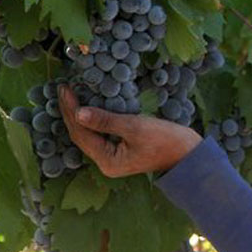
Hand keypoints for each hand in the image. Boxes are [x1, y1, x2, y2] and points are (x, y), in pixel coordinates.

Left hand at [58, 85, 202, 177]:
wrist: (188, 154)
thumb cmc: (166, 140)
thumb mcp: (136, 127)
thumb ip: (106, 120)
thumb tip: (79, 113)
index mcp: (107, 161)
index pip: (81, 133)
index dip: (71, 110)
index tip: (65, 89)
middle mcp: (106, 162)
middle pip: (81, 135)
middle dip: (71, 112)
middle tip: (63, 89)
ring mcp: (113, 157)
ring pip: (89, 135)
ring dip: (79, 115)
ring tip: (71, 95)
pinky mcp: (120, 150)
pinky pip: (100, 134)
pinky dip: (92, 119)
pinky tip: (89, 106)